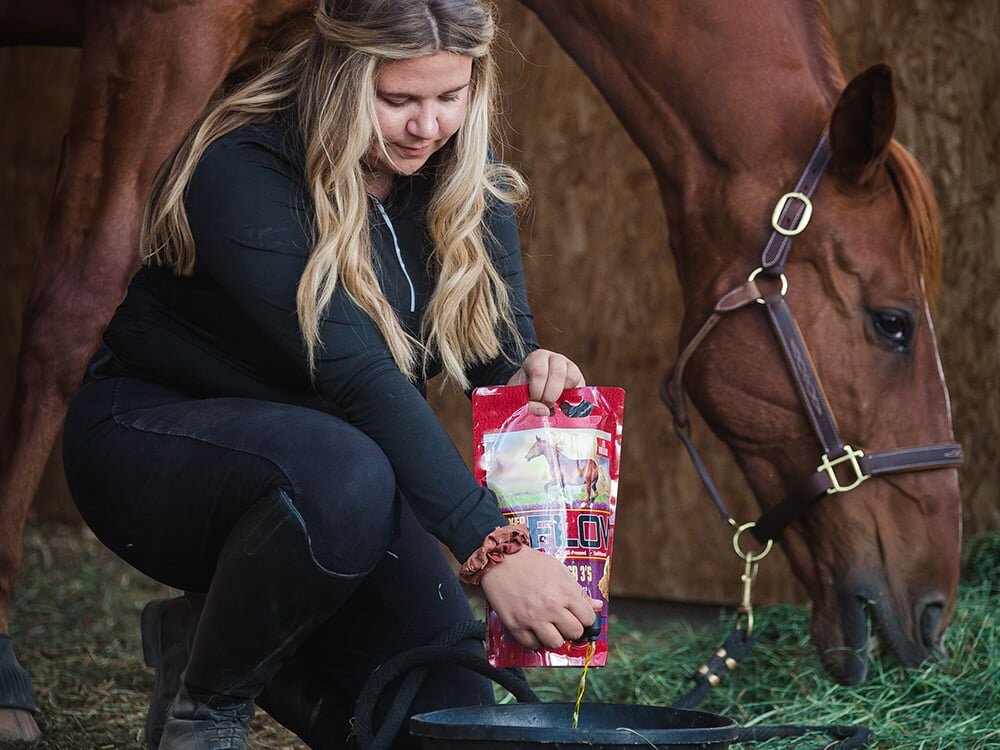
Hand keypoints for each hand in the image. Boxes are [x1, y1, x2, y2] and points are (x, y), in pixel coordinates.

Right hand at [480, 547, 602, 649]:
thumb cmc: (531, 563)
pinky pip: (532, 645)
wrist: (500, 559)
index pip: (588, 618)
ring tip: (550, 627)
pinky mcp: (515, 625)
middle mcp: (550, 608)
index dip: (586, 618)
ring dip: (555, 637)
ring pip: (555, 643)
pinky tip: (535, 630)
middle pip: (574, 633)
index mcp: (564, 592)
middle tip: (564, 621)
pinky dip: (536, 641)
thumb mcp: (559, 570)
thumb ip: (578, 590)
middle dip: (572, 628)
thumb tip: (597, 605)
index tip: (579, 616)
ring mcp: (532, 618)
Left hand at [507, 349, 585, 416]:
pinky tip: (564, 408)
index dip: (537, 391)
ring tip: (554, 406)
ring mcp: (570, 368)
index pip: (539, 371)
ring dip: (563, 396)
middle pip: (558, 373)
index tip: (534, 401)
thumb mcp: (520, 396)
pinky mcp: (580, 381)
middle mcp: (555, 359)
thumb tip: (543, 411)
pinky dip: (574, 401)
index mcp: (537, 358)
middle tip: (544, 406)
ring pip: (572, 378)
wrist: (534, 394)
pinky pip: (582, 389)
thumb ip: (527, 404)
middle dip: (550, 395)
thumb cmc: (524, 393)